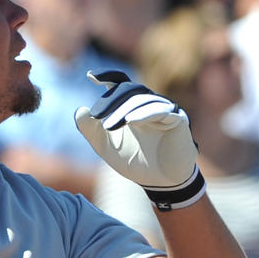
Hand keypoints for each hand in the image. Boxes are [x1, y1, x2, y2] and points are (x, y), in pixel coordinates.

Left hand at [74, 70, 203, 210]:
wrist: (158, 182)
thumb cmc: (134, 161)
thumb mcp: (104, 146)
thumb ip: (90, 130)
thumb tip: (80, 110)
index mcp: (132, 106)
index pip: (121, 84)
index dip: (107, 76)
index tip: (90, 76)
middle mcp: (149, 103)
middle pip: (129, 90)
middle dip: (111, 100)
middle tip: (96, 115)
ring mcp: (165, 110)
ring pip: (143, 99)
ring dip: (124, 111)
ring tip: (108, 126)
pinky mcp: (178, 120)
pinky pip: (161, 111)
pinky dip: (144, 114)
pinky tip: (131, 120)